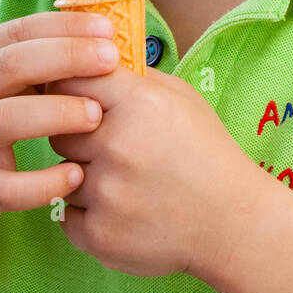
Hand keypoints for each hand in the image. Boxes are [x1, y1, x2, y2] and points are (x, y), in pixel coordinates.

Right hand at [0, 11, 120, 222]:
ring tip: (96, 115)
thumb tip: (104, 37)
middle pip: (11, 65)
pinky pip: (6, 188)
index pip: (17, 32)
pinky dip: (43, 183)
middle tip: (110, 63)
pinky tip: (76, 175)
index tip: (108, 31)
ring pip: (5, 120)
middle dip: (67, 58)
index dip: (65, 27)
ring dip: (56, 113)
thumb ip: (38, 60)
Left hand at [48, 61, 261, 278]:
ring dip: (84, 178)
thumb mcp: (181, 98)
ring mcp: (106, 192)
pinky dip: (88, 215)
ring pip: (62, 174)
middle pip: (60, 130)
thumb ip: (135, 77)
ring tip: (126, 183)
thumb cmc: (207, 153)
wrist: (233, 222)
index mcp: (138, 103)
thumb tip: (91, 58)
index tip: (76, 99)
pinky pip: (66, 214)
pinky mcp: (99, 234)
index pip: (70, 78)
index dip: (69, 88)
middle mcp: (117, 144)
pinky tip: (125, 211)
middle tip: (116, 150)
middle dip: (80, 138)